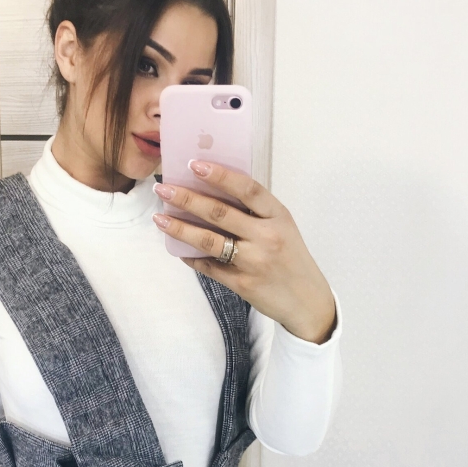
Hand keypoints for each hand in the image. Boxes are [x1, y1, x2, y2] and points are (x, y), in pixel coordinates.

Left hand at [152, 160, 336, 343]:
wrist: (307, 301)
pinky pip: (209, 266)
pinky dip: (190, 257)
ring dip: (180, 228)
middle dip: (187, 198)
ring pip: (209, 240)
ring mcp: (253, 261)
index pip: (247, 189)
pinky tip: (177, 249)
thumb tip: (214, 193)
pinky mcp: (242, 283)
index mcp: (278, 217)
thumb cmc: (292, 259)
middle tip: (163, 188)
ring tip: (160, 217)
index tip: (194, 165)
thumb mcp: (283, 228)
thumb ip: (256, 212)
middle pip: (220, 213)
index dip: (220, 175)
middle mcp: (266, 237)